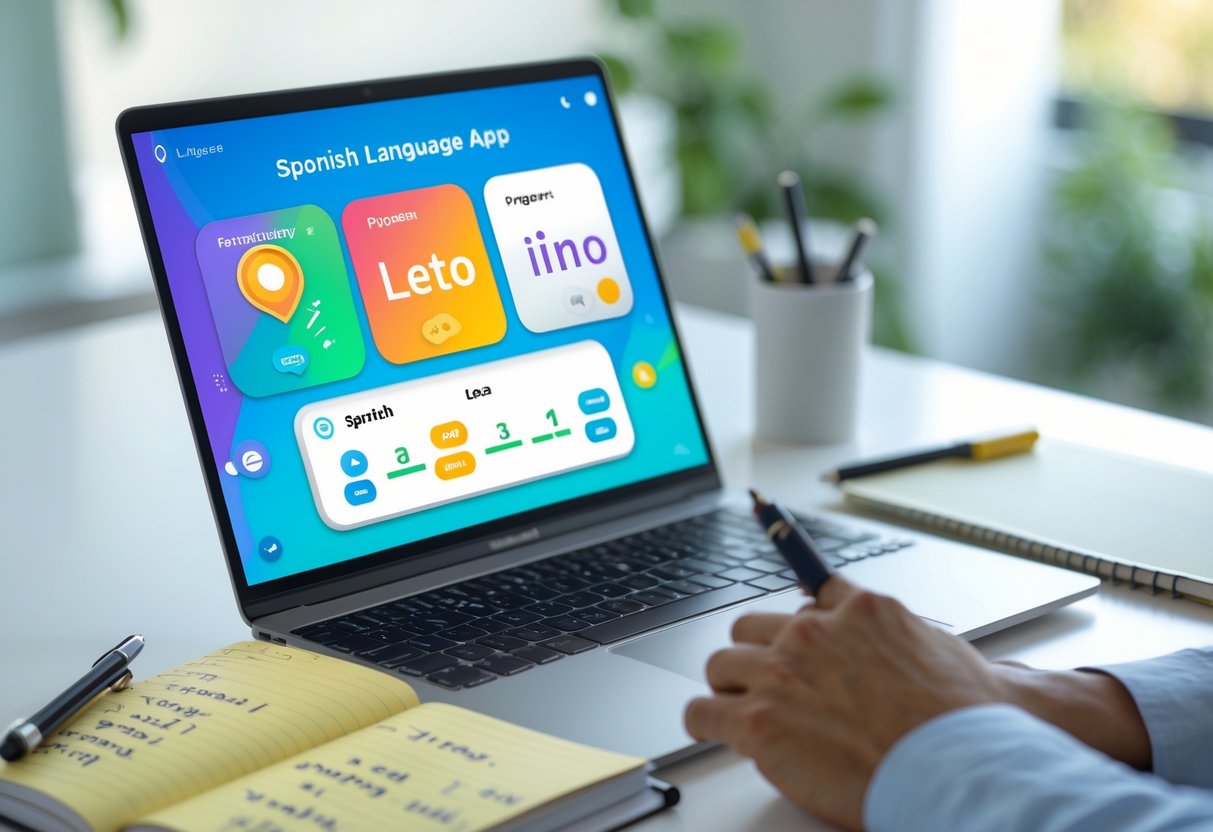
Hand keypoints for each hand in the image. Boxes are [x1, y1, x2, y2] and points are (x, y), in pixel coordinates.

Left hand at [684, 577, 1024, 829]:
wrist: (958, 766)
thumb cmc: (971, 728)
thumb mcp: (966, 660)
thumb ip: (945, 655)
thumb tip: (1013, 676)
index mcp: (864, 612)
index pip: (816, 596)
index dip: (805, 623)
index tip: (796, 628)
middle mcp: (816, 633)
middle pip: (756, 627)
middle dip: (759, 655)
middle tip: (768, 683)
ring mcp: (783, 673)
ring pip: (723, 662)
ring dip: (729, 685)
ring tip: (736, 706)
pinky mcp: (759, 719)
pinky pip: (703, 710)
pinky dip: (703, 720)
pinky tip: (711, 729)